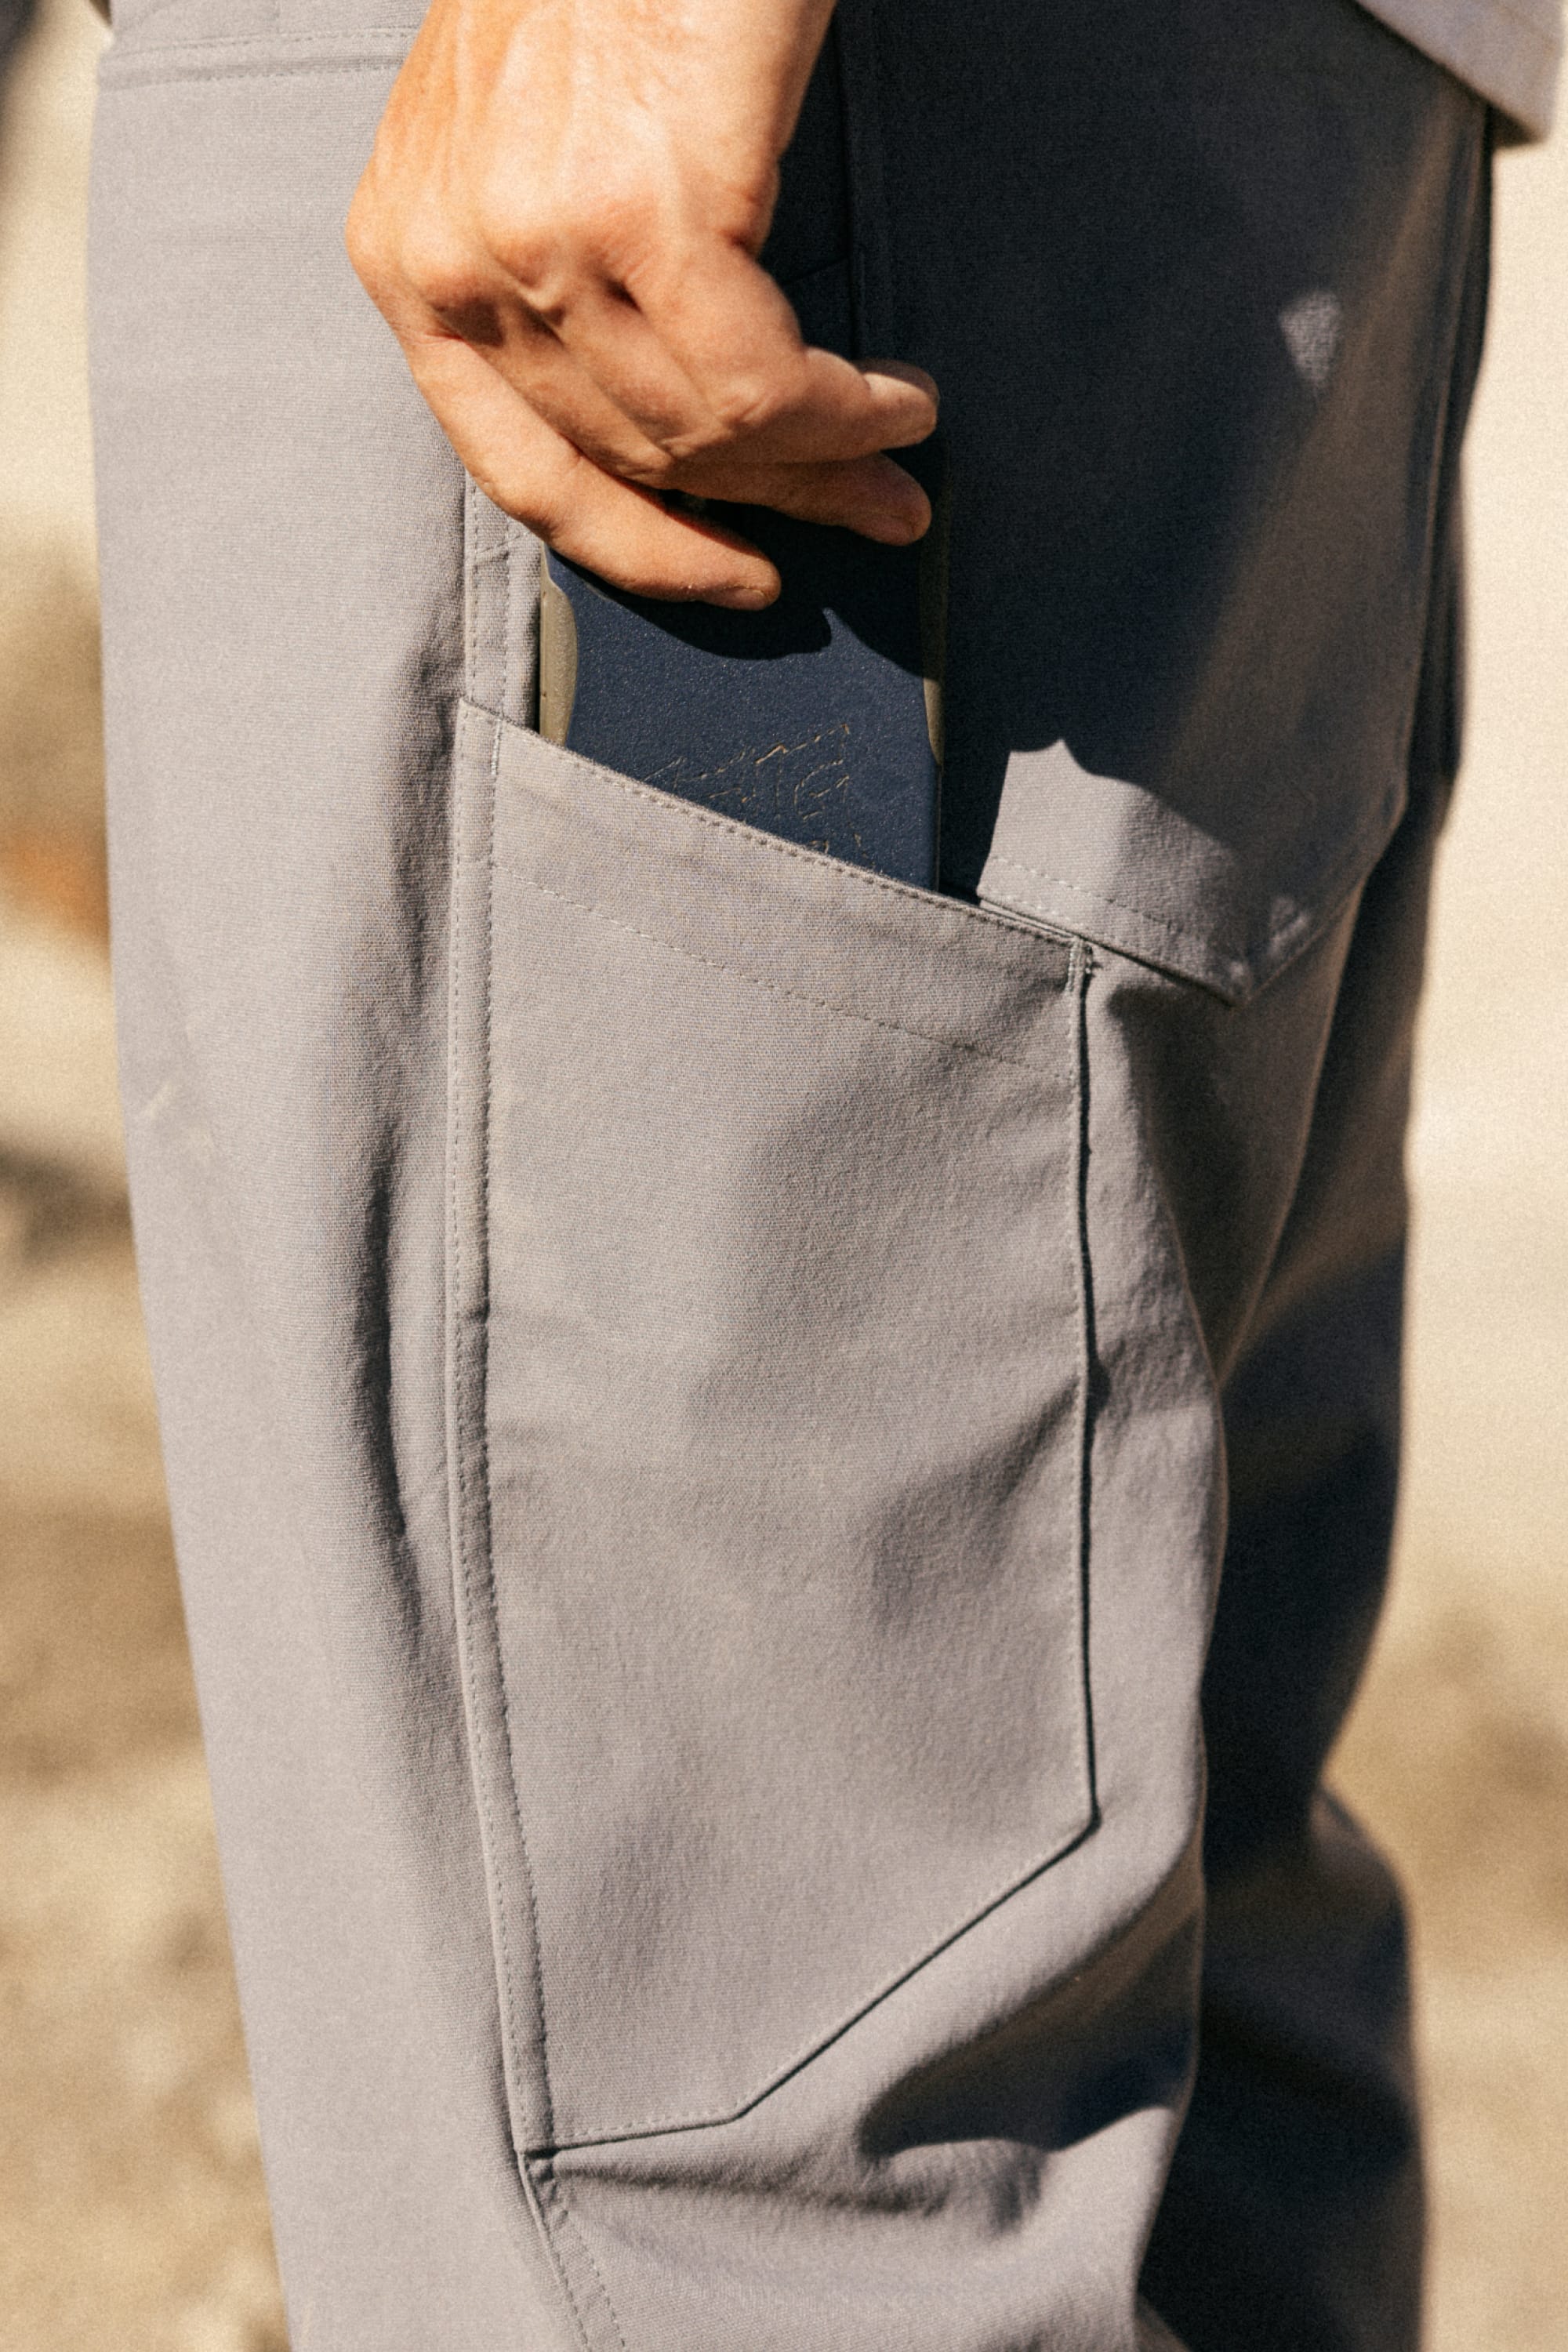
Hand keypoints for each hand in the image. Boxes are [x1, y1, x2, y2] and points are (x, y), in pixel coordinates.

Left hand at [346, 0, 937, 606]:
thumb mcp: (528, 145)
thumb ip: (554, 278)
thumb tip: (674, 429)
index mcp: (405, 257)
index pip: (518, 470)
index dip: (639, 550)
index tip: (732, 573)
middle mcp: (452, 262)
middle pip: (631, 458)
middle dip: (769, 507)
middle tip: (872, 519)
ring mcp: (541, 241)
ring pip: (705, 433)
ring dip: (827, 467)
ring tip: (901, 463)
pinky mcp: (645, 213)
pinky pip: (762, 380)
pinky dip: (846, 412)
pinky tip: (898, 404)